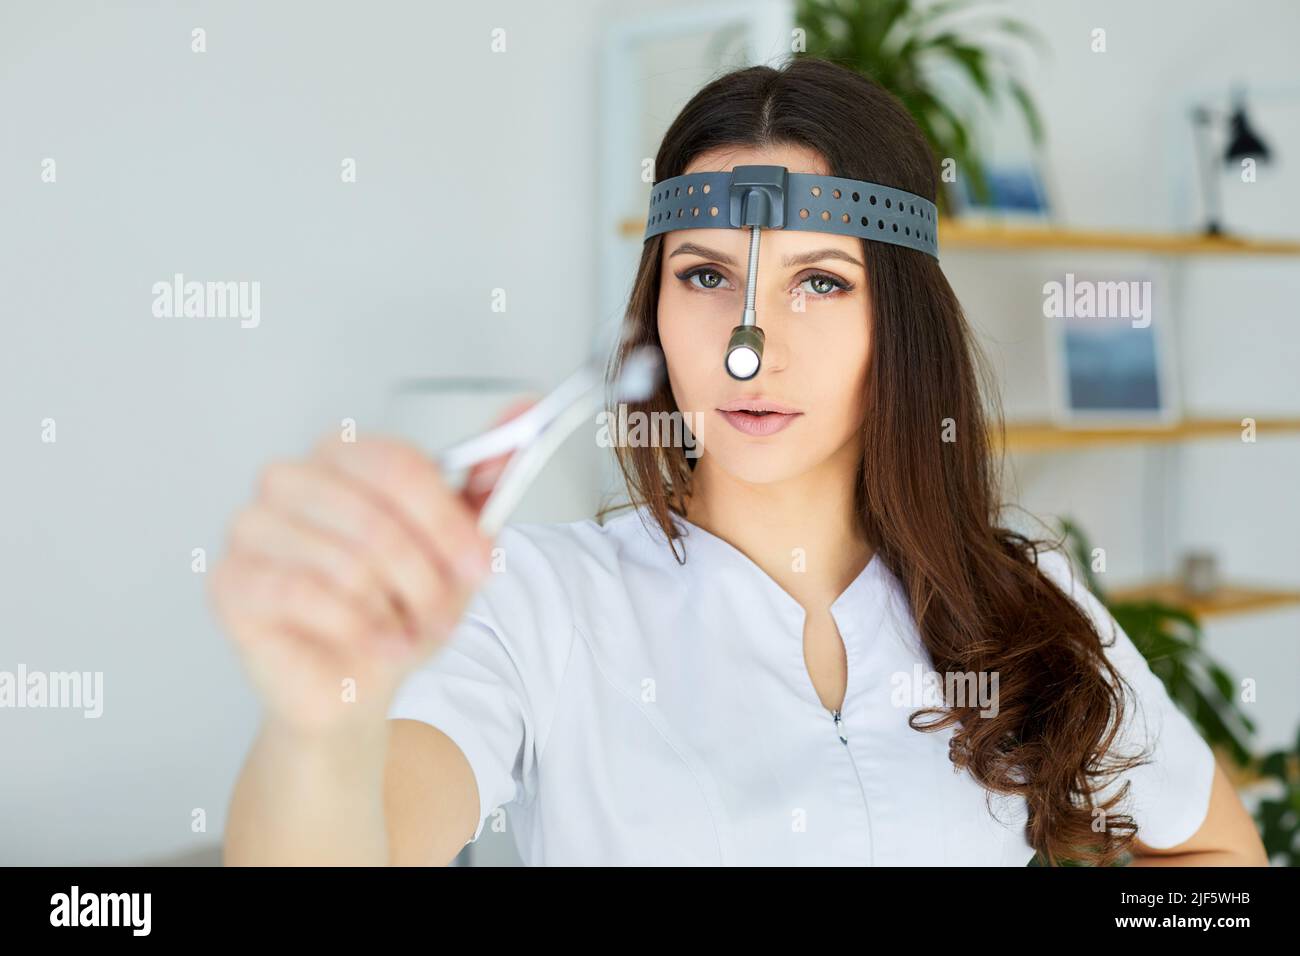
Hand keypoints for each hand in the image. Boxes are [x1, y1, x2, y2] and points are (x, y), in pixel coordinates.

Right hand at [209, 403, 530, 735]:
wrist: (353, 680)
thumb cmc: (398, 607)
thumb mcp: (457, 549)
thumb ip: (486, 481)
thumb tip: (524, 411)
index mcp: (342, 455)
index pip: (399, 466)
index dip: (447, 522)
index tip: (482, 564)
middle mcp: (289, 479)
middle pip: (376, 518)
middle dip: (425, 579)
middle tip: (444, 615)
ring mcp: (251, 526)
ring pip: (346, 563)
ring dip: (393, 611)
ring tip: (406, 633)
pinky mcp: (230, 580)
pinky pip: (302, 595)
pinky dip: (356, 628)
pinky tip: (377, 644)